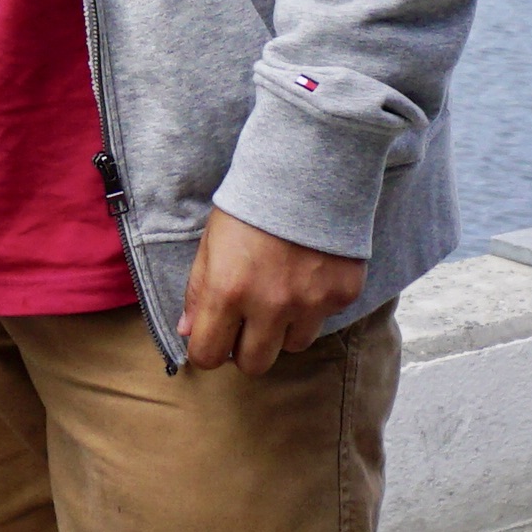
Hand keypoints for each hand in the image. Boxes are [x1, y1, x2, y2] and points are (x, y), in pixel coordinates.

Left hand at [176, 207, 365, 371]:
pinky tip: (311, 270)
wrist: (308, 167)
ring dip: (284, 328)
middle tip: (249, 322)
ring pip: (293, 345)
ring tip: (282, 290)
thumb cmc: (251, 202)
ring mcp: (310, 303)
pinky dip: (316, 302)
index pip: (208, 355)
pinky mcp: (342, 294)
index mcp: (227, 291)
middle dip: (247, 348)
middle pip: (254, 364)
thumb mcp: (211, 242)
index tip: (214, 338)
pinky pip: (325, 318)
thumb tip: (189, 333)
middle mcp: (270, 305)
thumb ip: (198, 291)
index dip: (208, 349)